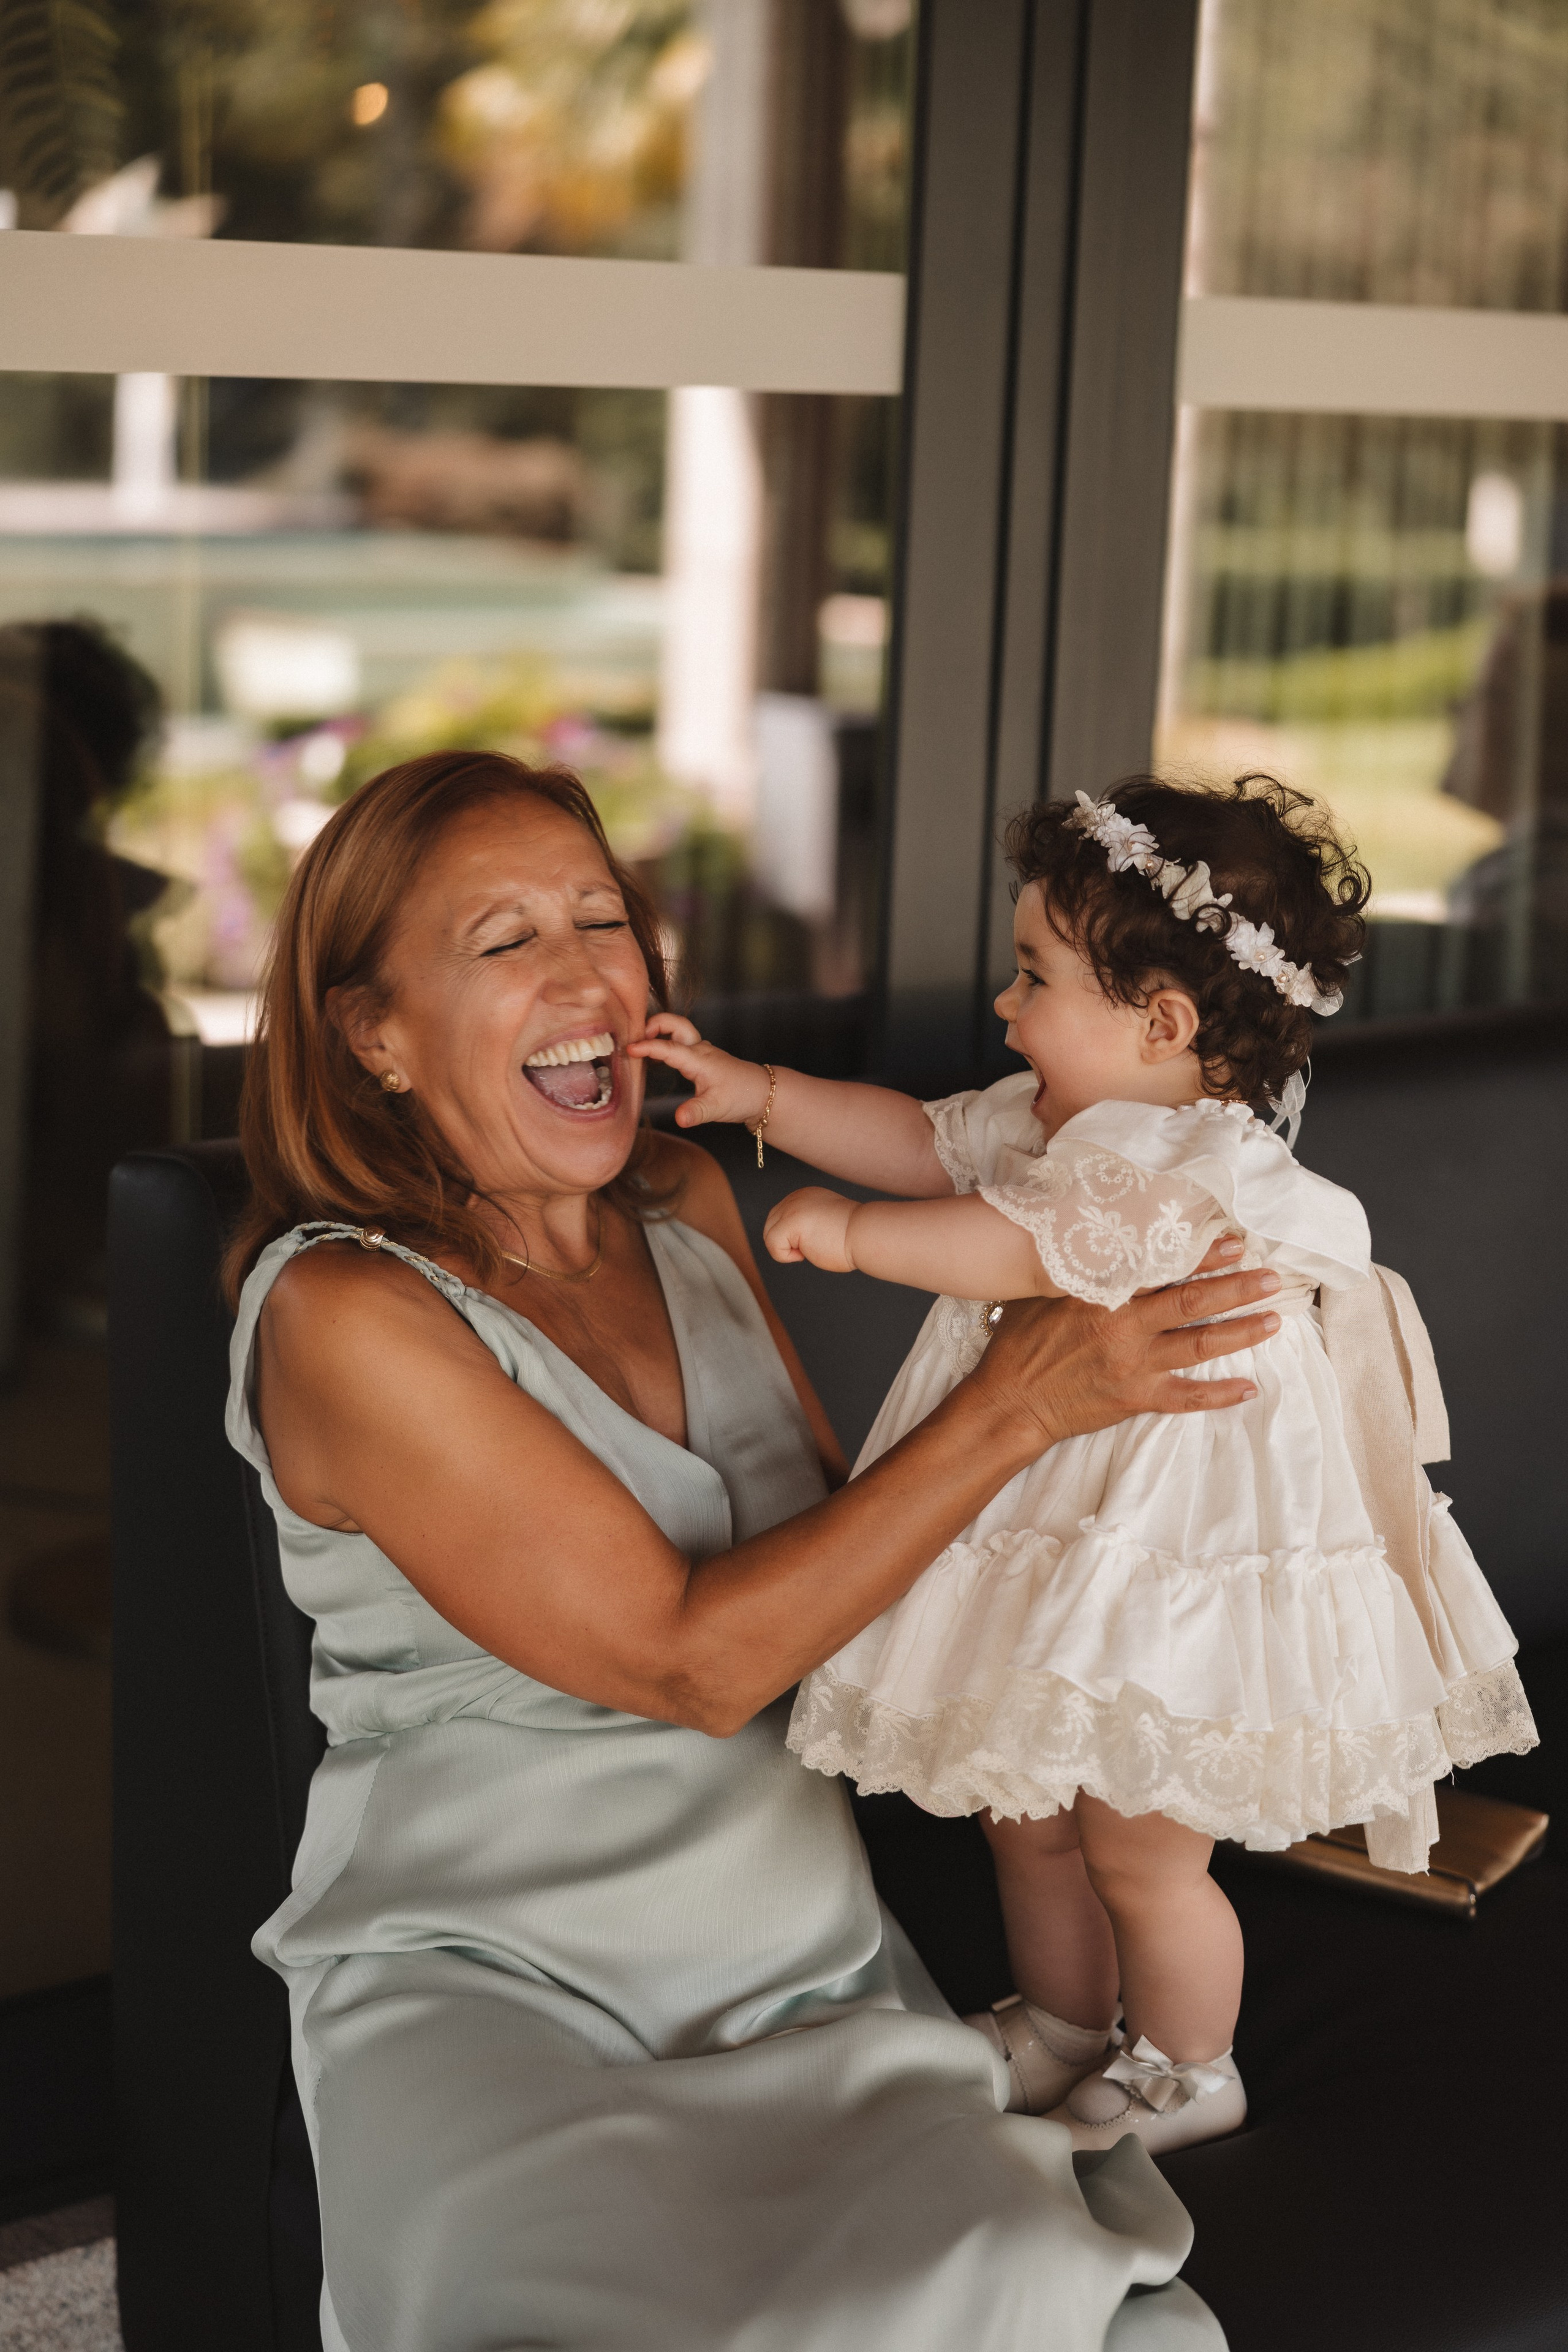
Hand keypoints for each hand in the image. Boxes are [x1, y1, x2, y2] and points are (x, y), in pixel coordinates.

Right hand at [628, 1015, 771, 1129]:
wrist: (762, 1093)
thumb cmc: (741, 1097)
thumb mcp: (717, 1108)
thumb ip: (696, 1112)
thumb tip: (679, 1119)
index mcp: (700, 1060)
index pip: (669, 1048)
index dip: (648, 1047)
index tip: (629, 1049)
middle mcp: (699, 1050)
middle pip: (676, 1024)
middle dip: (656, 1023)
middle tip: (636, 1035)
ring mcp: (701, 1052)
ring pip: (678, 1031)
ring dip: (659, 1031)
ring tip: (639, 1044)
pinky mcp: (701, 1058)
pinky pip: (680, 1043)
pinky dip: (665, 1042)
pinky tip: (654, 1057)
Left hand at [764, 1187, 856, 1272]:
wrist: (866, 1234)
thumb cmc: (852, 1236)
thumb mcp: (825, 1223)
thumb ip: (807, 1224)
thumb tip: (789, 1240)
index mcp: (805, 1196)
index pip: (779, 1217)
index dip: (791, 1237)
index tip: (814, 1240)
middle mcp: (796, 1197)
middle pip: (770, 1225)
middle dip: (785, 1243)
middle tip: (811, 1247)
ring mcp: (792, 1207)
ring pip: (769, 1235)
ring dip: (786, 1249)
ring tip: (810, 1248)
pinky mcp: (791, 1221)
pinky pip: (772, 1245)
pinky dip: (785, 1256)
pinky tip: (805, 1253)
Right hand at [967, 1260, 1282, 1457]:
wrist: (1009, 1403)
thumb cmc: (1019, 1344)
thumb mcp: (1040, 1292)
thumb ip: (1077, 1270)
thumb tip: (1101, 1239)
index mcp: (1102, 1296)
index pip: (1162, 1269)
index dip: (1200, 1256)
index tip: (1232, 1244)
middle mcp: (1125, 1329)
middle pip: (1192, 1303)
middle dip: (1236, 1289)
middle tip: (1272, 1279)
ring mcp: (1134, 1366)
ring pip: (1199, 1346)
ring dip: (1240, 1333)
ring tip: (1273, 1320)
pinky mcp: (1136, 1399)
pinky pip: (1187, 1398)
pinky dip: (1219, 1395)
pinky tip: (1249, 1388)